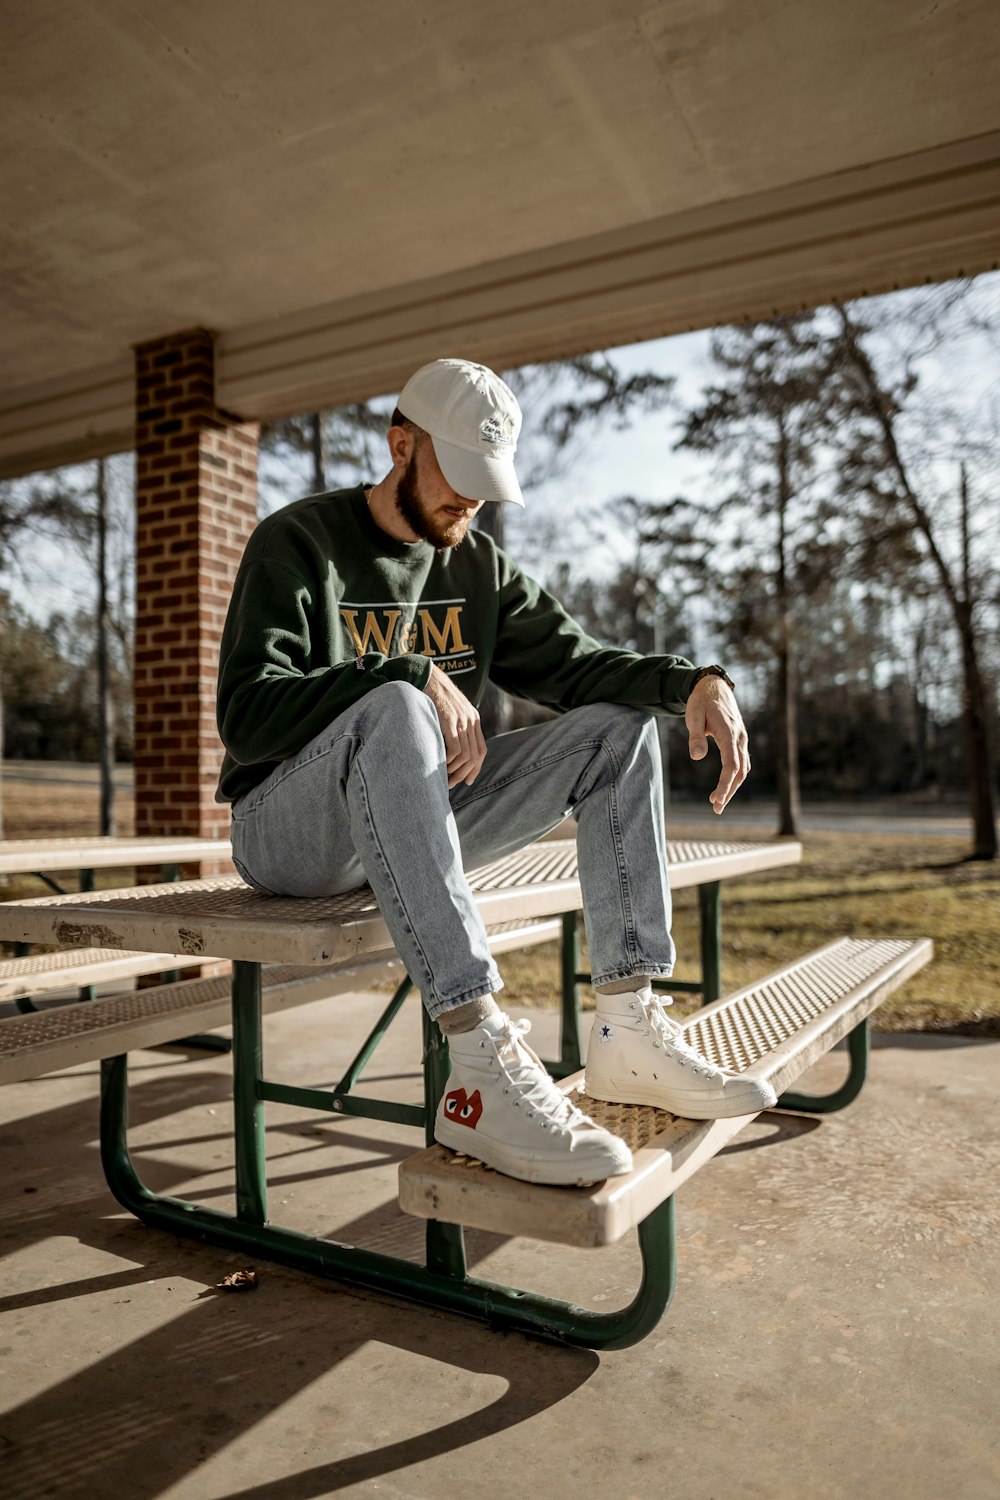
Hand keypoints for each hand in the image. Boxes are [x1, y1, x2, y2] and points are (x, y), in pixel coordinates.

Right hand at [424, 663, 487, 786]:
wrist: (427, 676)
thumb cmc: (433, 695)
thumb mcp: (450, 710)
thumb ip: (455, 725)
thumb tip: (451, 749)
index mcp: (473, 719)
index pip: (481, 750)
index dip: (475, 768)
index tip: (466, 781)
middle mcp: (471, 720)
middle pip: (474, 756)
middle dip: (464, 774)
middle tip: (450, 785)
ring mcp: (461, 721)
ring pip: (465, 756)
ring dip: (455, 772)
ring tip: (442, 778)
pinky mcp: (450, 722)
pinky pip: (455, 750)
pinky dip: (448, 762)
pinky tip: (439, 765)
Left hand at [685, 676, 749, 813]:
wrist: (713, 687)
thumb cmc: (701, 702)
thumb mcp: (693, 717)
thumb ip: (695, 737)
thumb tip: (697, 757)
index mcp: (728, 733)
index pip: (731, 765)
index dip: (725, 785)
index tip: (717, 800)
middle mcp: (739, 738)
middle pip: (739, 771)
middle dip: (729, 791)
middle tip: (716, 809)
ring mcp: (742, 739)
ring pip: (743, 768)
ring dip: (733, 787)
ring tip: (718, 802)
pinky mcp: (740, 740)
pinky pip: (742, 762)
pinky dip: (735, 777)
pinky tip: (726, 786)